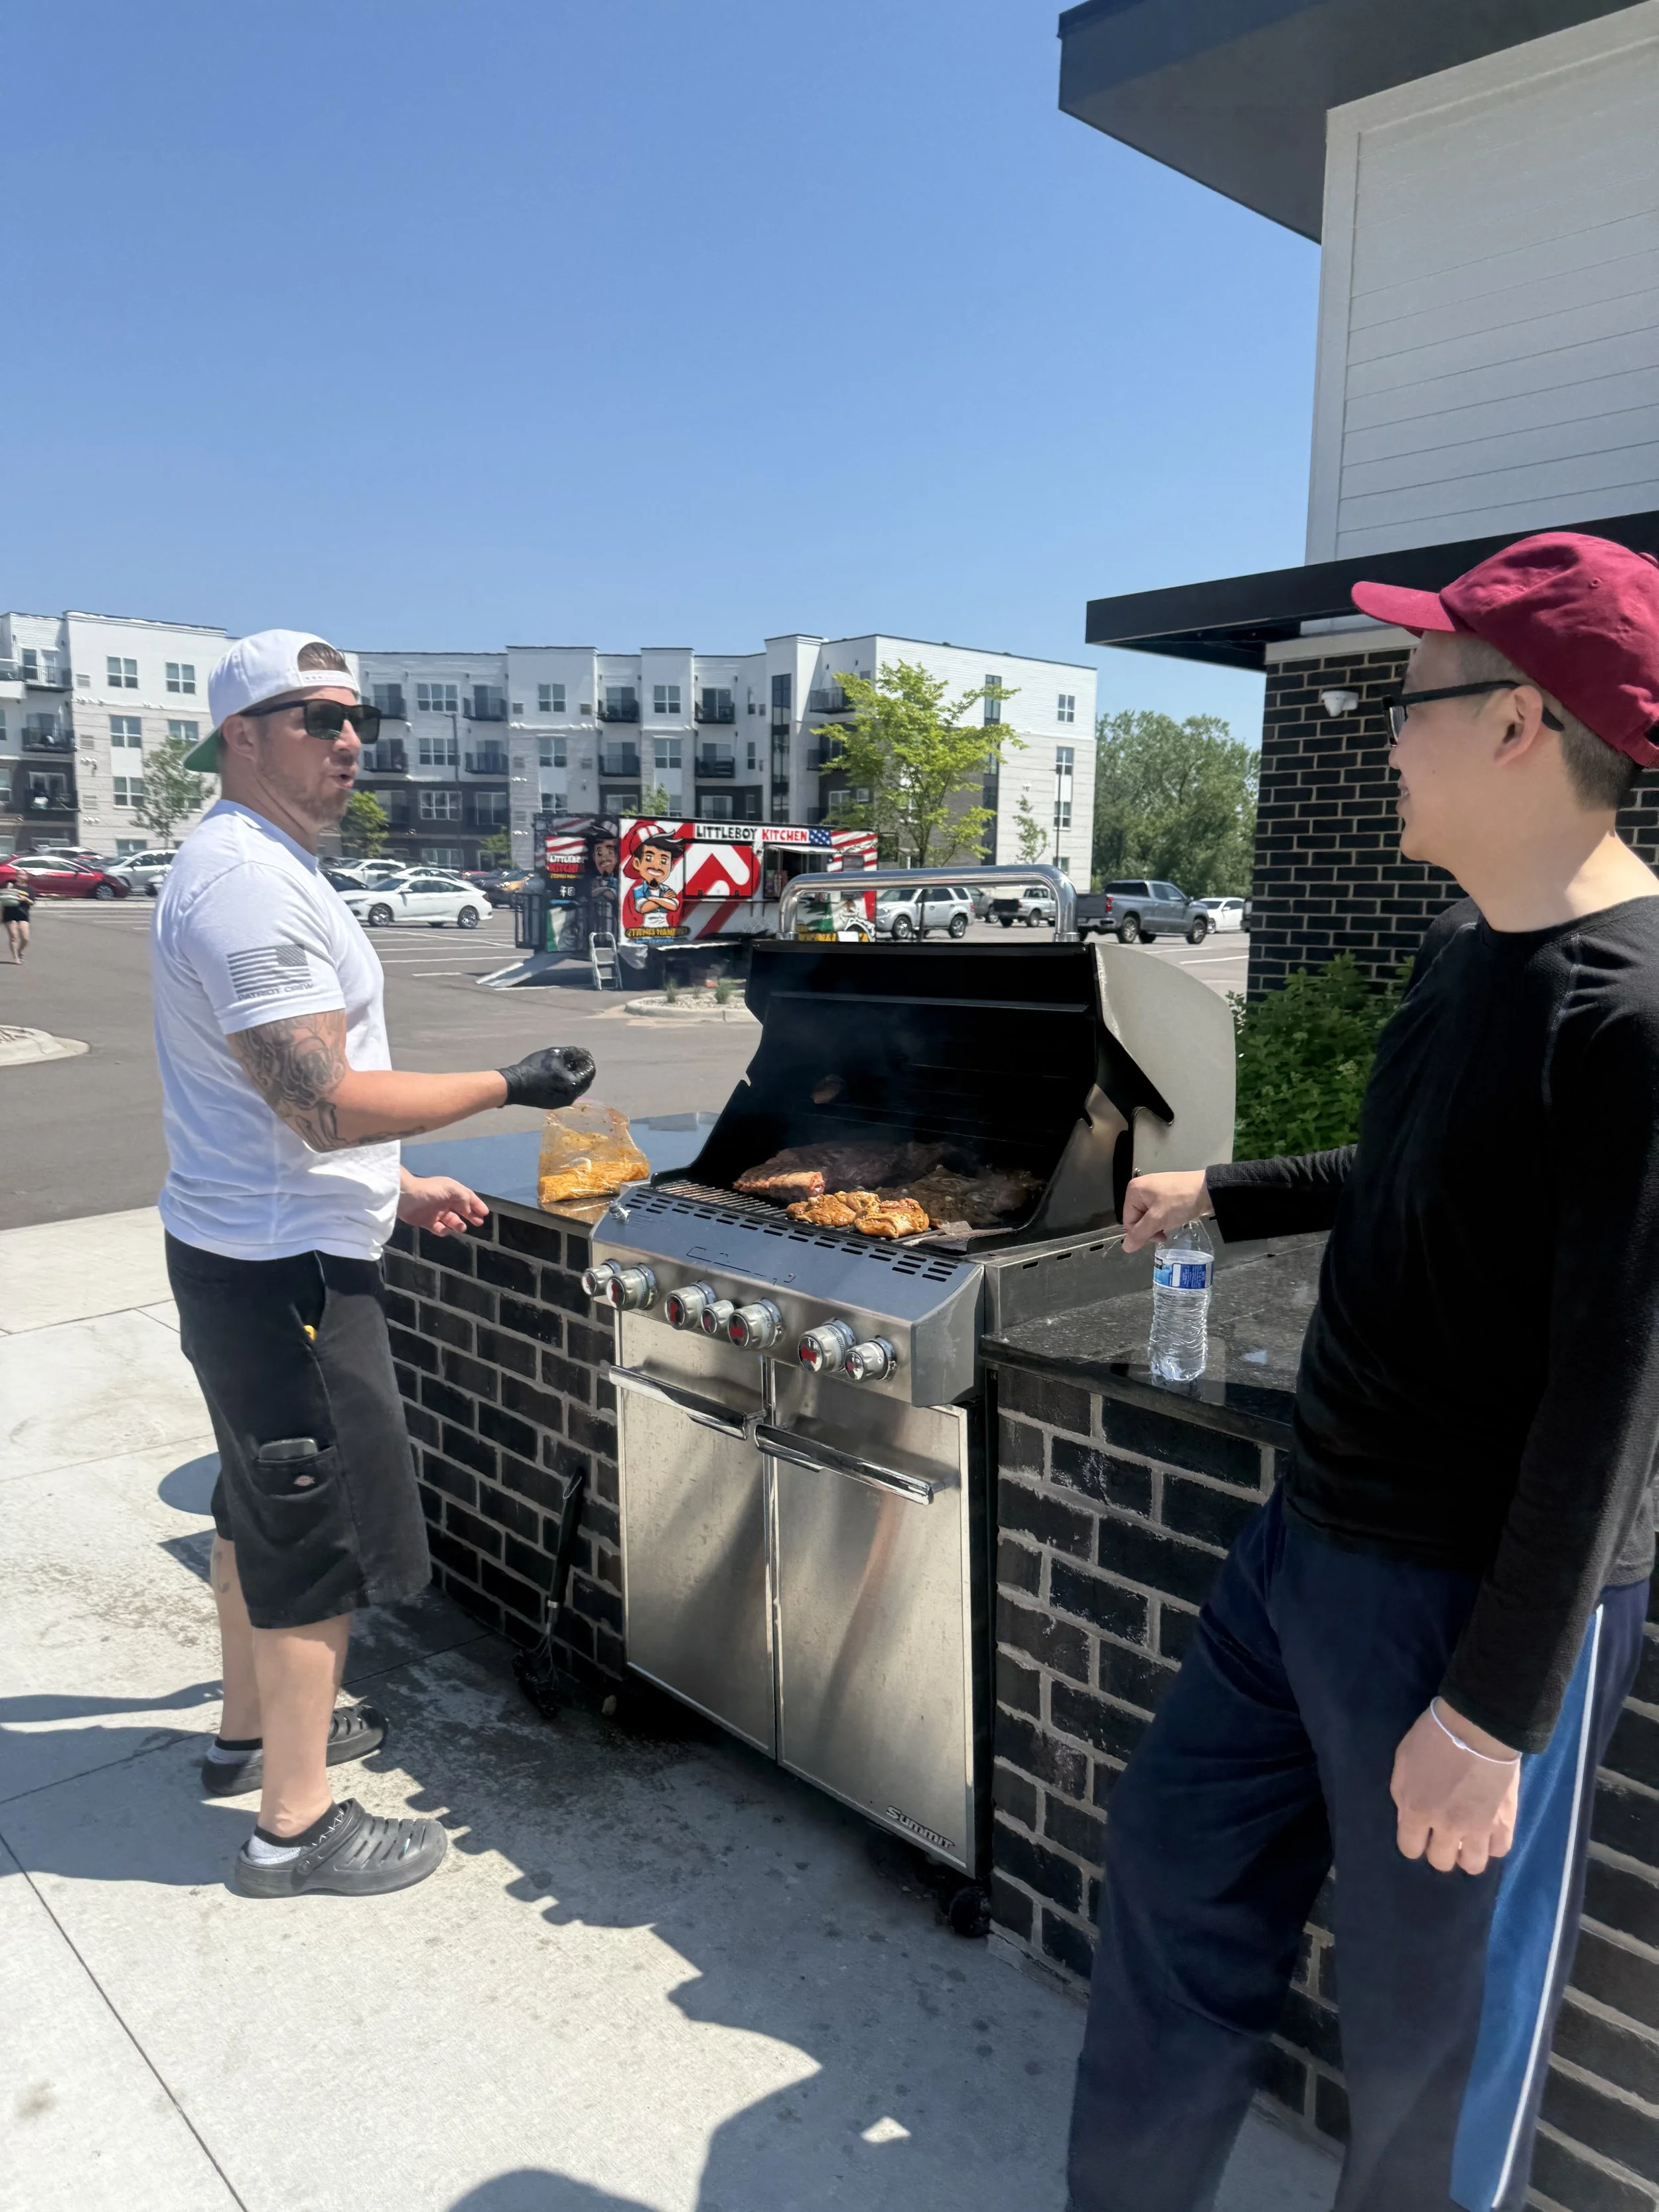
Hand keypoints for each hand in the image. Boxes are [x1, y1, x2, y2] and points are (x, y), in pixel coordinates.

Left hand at [397, 1174, 488, 1238]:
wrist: (404, 1197)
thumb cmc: (429, 1191)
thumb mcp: (451, 1189)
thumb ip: (463, 1198)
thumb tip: (468, 1209)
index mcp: (451, 1191)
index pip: (467, 1197)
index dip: (477, 1204)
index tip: (485, 1213)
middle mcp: (445, 1201)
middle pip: (461, 1209)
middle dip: (471, 1215)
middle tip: (479, 1222)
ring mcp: (436, 1212)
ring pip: (452, 1220)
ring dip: (459, 1224)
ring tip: (462, 1227)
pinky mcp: (427, 1222)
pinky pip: (439, 1228)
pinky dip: (444, 1231)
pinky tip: (447, 1230)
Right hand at [498, 1044, 596, 1110]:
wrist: (515, 1085)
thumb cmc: (536, 1068)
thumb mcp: (556, 1054)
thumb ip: (573, 1053)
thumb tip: (584, 1054)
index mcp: (574, 1085)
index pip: (589, 1072)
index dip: (588, 1061)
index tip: (583, 1053)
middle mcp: (571, 1097)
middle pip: (584, 1081)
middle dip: (582, 1069)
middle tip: (576, 1058)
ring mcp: (562, 1102)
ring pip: (575, 1087)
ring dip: (575, 1076)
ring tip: (567, 1065)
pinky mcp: (553, 1104)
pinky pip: (566, 1092)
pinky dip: (567, 1083)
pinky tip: (559, 1075)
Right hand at [1120, 1170, 1212, 1253]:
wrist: (1208, 1190)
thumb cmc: (1180, 1202)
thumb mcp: (1158, 1219)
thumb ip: (1140, 1234)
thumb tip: (1125, 1247)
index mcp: (1133, 1190)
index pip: (1128, 1221)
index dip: (1141, 1233)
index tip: (1158, 1236)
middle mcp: (1140, 1187)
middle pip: (1137, 1219)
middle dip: (1150, 1229)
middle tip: (1165, 1232)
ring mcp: (1153, 1189)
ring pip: (1148, 1216)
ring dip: (1158, 1225)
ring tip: (1171, 1224)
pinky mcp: (1165, 1193)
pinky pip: (1158, 1211)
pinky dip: (1164, 1218)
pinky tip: (1174, 1218)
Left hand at [1390, 1703, 1519, 1874]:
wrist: (1476, 1727)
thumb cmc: (1433, 1736)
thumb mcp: (1402, 1763)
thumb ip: (1403, 1795)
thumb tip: (1409, 1817)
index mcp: (1416, 1811)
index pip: (1409, 1849)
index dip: (1413, 1842)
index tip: (1419, 1833)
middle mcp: (1446, 1827)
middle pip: (1440, 1862)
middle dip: (1439, 1851)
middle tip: (1444, 1834)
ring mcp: (1477, 1828)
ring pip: (1472, 1865)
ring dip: (1467, 1855)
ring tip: (1467, 1840)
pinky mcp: (1504, 1823)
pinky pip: (1499, 1851)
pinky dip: (1493, 1845)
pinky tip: (1488, 1832)